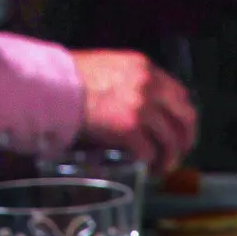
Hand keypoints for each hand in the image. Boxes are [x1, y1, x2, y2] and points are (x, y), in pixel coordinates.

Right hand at [71, 49, 197, 173]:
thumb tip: (141, 108)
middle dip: (187, 138)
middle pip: (185, 116)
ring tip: (162, 168)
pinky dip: (149, 162)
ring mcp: (141, 106)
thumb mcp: (109, 69)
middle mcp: (149, 85)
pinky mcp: (129, 127)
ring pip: (170, 138)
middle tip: (180, 153)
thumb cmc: (70, 79)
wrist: (49, 86)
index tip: (180, 128)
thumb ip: (131, 82)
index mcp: (145, 68)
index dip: (182, 114)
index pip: (180, 93)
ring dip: (170, 157)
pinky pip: (148, 151)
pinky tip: (145, 168)